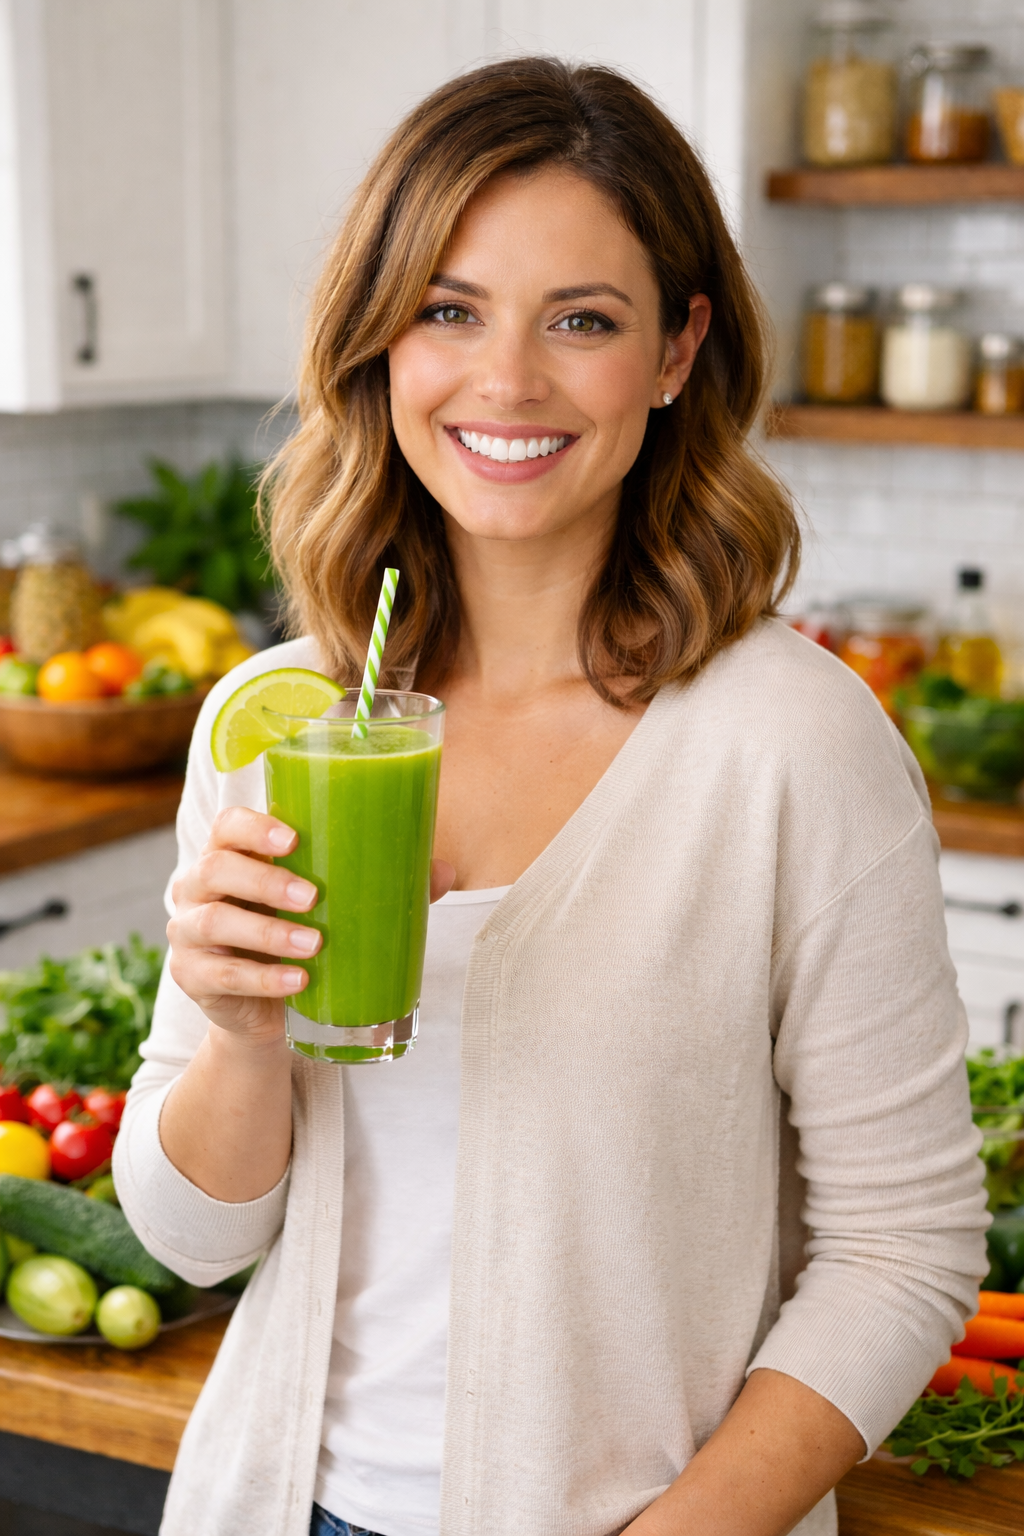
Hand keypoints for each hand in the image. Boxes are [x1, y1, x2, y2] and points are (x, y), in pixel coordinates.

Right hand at [168, 807, 456, 1046]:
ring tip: (314, 942)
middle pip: (216, 868)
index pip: (227, 826)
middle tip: (314, 896)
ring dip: (268, 933)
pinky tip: (298, 981)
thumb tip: (442, 871)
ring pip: (215, 921)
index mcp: (231, 854)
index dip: (254, 828)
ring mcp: (189, 933)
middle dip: (266, 881)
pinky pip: (221, 974)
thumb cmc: (297, 935)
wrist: (265, 1008)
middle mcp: (198, 886)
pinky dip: (263, 978)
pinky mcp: (193, 977)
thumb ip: (379, 884)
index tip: (294, 840)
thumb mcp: (330, 907)